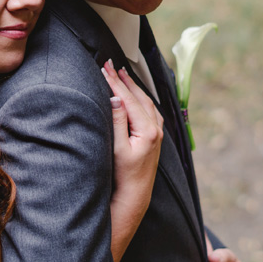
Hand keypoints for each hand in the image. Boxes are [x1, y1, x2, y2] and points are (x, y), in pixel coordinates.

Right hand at [102, 61, 162, 209]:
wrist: (134, 195)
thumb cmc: (124, 175)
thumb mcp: (117, 147)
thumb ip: (118, 120)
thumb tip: (115, 98)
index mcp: (147, 130)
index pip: (128, 98)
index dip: (115, 82)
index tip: (105, 68)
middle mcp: (156, 130)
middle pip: (139, 97)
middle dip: (125, 80)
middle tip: (111, 66)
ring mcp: (157, 134)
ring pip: (146, 102)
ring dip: (134, 88)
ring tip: (123, 75)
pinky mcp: (154, 139)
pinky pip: (149, 111)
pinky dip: (140, 99)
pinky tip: (135, 96)